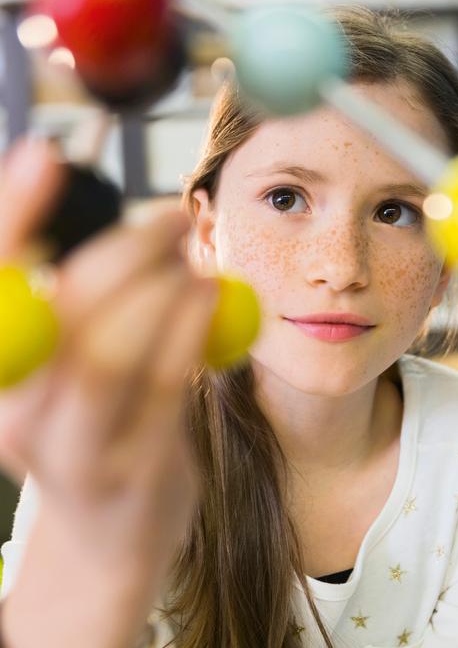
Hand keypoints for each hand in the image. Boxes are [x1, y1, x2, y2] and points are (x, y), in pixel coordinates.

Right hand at [0, 138, 217, 647]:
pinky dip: (194, 322)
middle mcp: (14, 412)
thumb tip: (98, 199)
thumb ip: (76, 291)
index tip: (46, 155)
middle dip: (131, 244)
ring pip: (116, 346)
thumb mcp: (66, 360)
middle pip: (68, 305)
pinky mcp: (134, 472)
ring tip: (195, 257)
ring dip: (169, 282)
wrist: (113, 534)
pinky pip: (167, 381)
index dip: (13, 214)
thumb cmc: (94, 423)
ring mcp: (73, 450)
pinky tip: (208, 293)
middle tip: (175, 212)